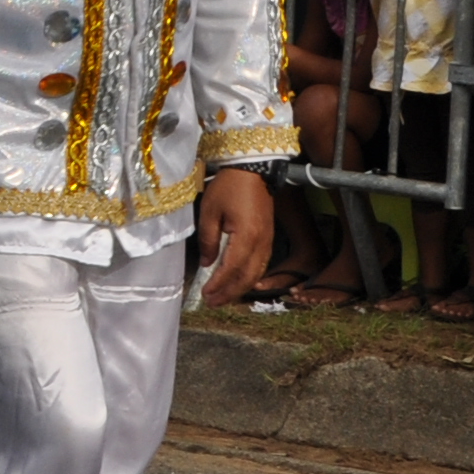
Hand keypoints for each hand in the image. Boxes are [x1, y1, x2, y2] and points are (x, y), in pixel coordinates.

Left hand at [192, 169, 274, 307]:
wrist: (253, 171)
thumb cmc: (228, 188)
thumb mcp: (210, 211)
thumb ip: (208, 240)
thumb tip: (206, 263)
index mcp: (247, 236)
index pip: (232, 268)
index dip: (219, 284)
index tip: (205, 294)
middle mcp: (261, 242)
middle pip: (247, 276)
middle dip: (229, 292)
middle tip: (212, 303)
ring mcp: (268, 241)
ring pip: (256, 272)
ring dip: (240, 288)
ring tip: (223, 297)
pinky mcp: (268, 237)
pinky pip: (261, 263)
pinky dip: (250, 277)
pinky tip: (240, 282)